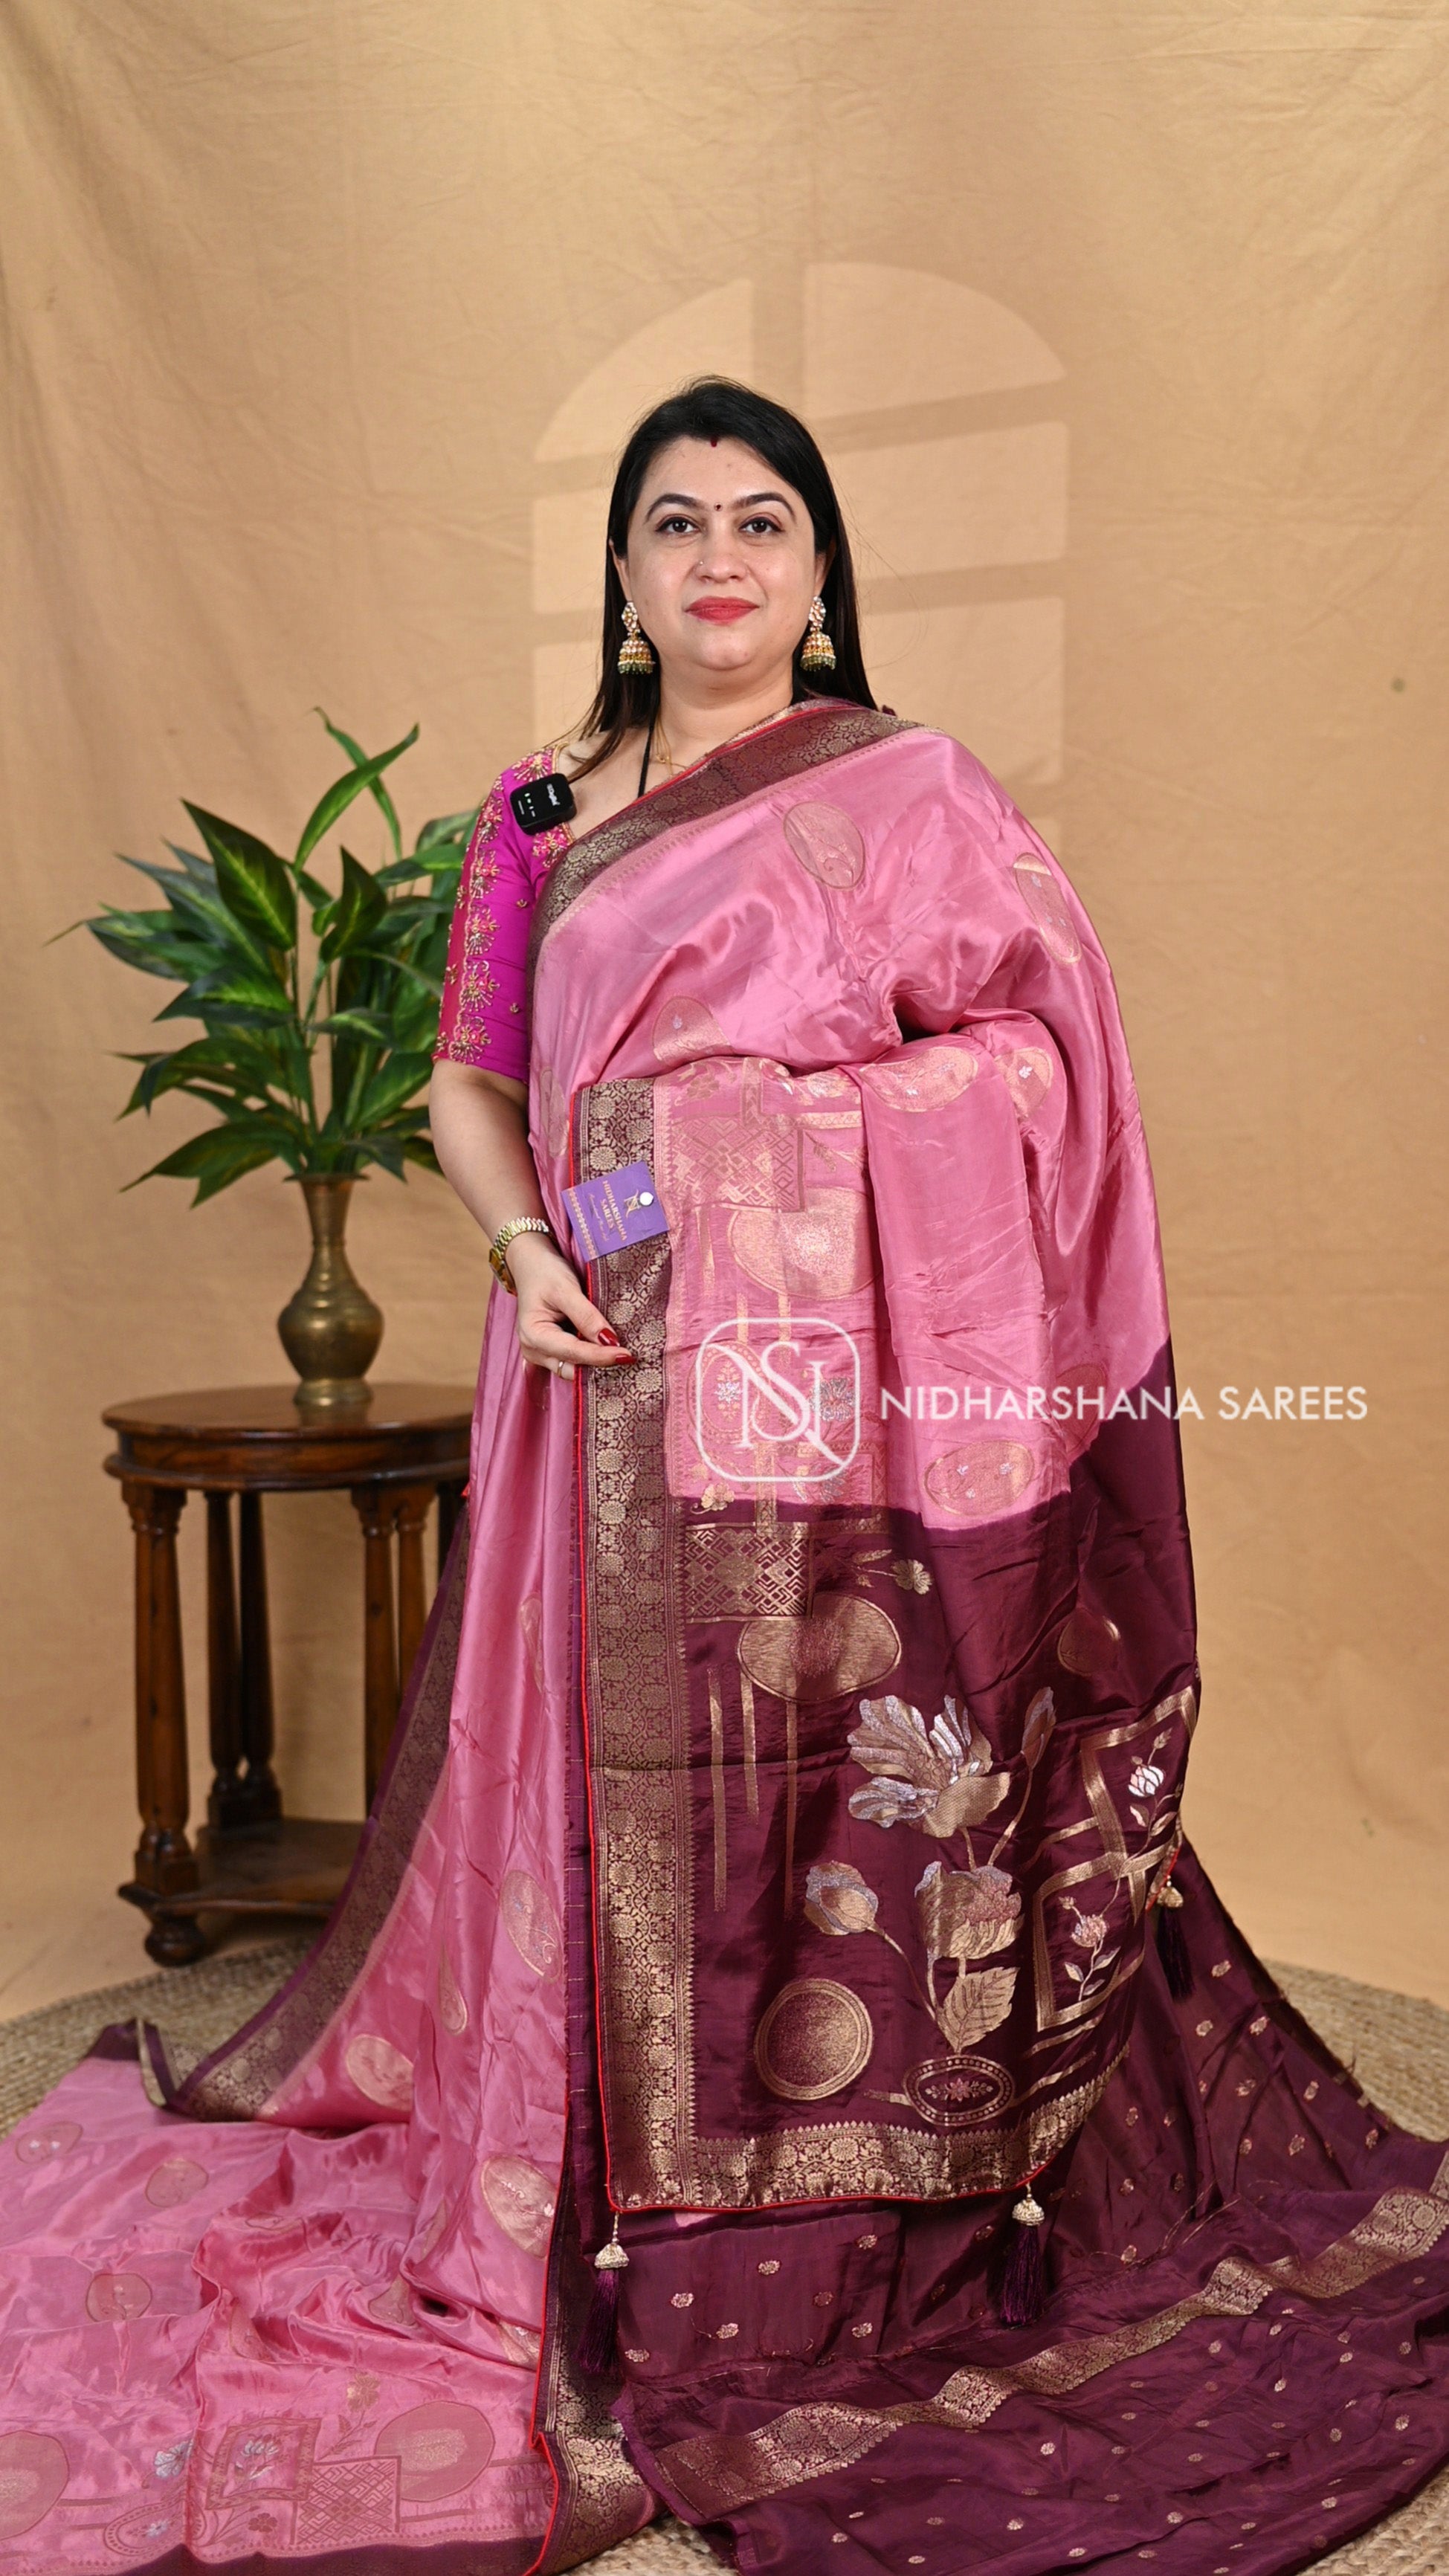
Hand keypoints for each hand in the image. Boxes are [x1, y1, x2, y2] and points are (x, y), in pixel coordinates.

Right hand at [504, 1233, 633, 1380]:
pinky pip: (574, 1362)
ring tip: (622, 1355)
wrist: (532, 1265)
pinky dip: (591, 1358)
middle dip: (599, 1367)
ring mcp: (542, 1354)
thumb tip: (610, 1341)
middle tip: (628, 1358)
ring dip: (597, 1365)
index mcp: (534, 1335)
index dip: (601, 1356)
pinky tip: (609, 1351)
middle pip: (572, 1370)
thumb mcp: (566, 1289)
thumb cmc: (545, 1273)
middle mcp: (535, 1350)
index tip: (626, 1355)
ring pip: (574, 1370)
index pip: (573, 1352)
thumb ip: (586, 1316)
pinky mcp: (552, 1352)